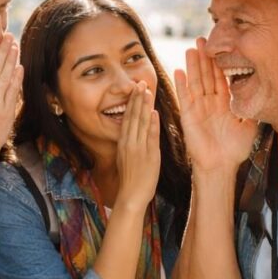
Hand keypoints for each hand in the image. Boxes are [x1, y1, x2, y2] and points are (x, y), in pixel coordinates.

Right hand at [115, 81, 159, 209]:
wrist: (131, 196)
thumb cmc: (131, 179)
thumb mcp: (127, 158)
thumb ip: (132, 143)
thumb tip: (138, 130)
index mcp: (123, 143)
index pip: (128, 118)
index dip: (132, 102)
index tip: (135, 89)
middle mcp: (129, 143)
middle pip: (133, 116)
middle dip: (137, 99)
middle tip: (140, 82)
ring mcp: (138, 148)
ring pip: (141, 123)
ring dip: (144, 106)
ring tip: (146, 91)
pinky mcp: (148, 156)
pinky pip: (150, 136)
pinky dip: (152, 124)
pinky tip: (153, 112)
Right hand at [174, 37, 258, 173]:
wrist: (221, 165)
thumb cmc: (235, 149)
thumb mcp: (250, 126)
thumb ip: (251, 108)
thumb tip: (262, 93)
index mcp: (225, 103)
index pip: (221, 78)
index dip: (219, 63)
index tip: (219, 47)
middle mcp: (211, 103)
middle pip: (207, 75)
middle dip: (205, 58)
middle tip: (202, 40)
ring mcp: (199, 108)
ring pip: (196, 82)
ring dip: (193, 66)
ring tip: (191, 49)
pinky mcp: (188, 115)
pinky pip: (184, 97)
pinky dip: (181, 84)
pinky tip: (178, 71)